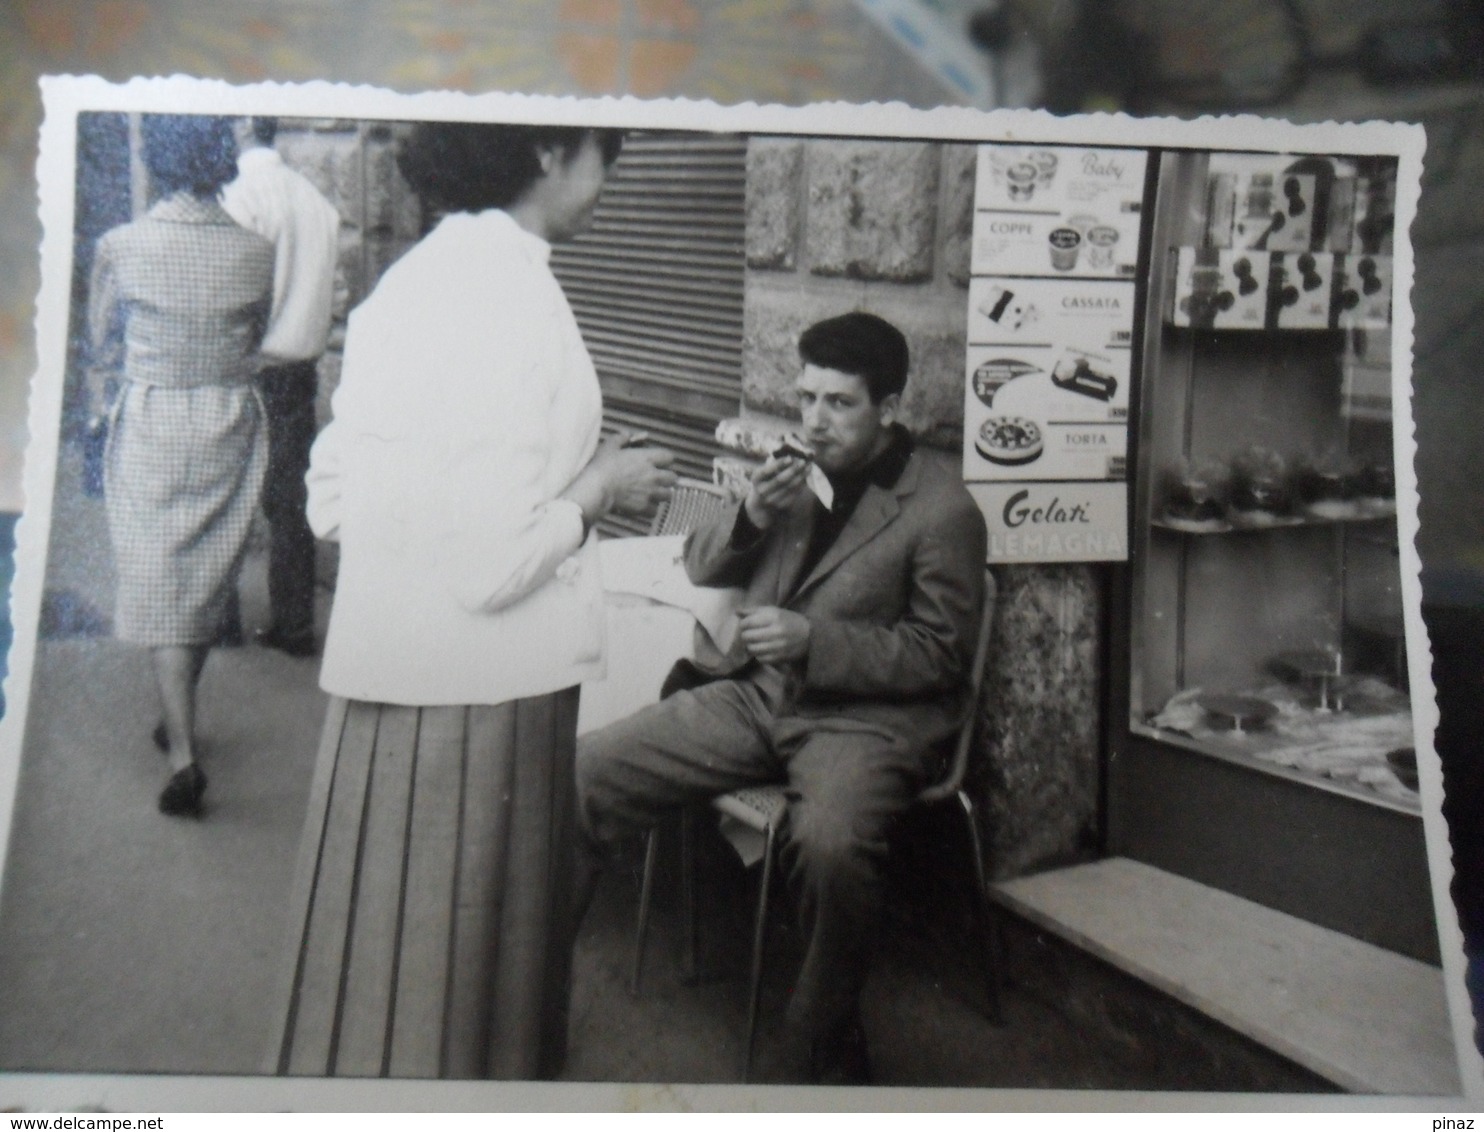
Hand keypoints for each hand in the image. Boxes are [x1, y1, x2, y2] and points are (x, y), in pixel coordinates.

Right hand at [563, 431, 677, 524]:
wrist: (597, 489)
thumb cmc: (602, 467)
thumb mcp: (610, 446)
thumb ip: (622, 438)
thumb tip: (629, 435)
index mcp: (647, 459)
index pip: (669, 457)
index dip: (665, 460)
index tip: (658, 463)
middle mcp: (653, 476)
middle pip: (673, 478)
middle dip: (667, 479)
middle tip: (657, 480)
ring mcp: (650, 492)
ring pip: (668, 495)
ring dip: (661, 494)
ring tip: (651, 494)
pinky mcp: (643, 507)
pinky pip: (655, 511)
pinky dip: (650, 510)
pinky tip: (642, 505)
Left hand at [737, 605, 809, 663]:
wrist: (810, 635)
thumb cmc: (789, 620)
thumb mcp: (774, 611)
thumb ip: (754, 611)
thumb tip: (736, 612)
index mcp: (773, 617)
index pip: (747, 623)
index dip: (742, 624)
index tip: (745, 625)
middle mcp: (775, 632)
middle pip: (747, 636)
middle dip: (745, 636)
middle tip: (749, 634)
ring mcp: (777, 646)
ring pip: (752, 649)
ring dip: (750, 646)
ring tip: (755, 642)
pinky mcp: (779, 657)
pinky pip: (760, 658)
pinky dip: (758, 654)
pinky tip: (763, 649)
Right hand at [743, 454, 808, 529]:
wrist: (762, 500)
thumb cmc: (768, 478)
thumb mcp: (768, 469)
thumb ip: (778, 461)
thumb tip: (795, 454)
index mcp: (756, 478)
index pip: (767, 471)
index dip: (779, 464)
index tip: (790, 458)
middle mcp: (762, 491)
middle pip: (780, 480)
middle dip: (793, 470)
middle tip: (803, 461)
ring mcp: (771, 500)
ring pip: (789, 487)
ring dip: (801, 476)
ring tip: (808, 467)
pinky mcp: (781, 505)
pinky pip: (794, 493)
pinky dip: (802, 483)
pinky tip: (805, 475)